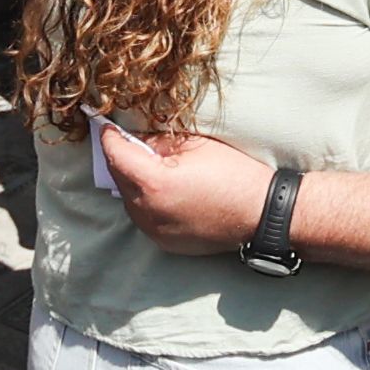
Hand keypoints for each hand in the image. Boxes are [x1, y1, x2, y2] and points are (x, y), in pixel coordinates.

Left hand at [99, 128, 271, 256]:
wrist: (263, 213)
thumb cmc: (234, 174)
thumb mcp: (196, 145)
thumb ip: (159, 139)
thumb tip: (137, 137)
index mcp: (153, 183)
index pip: (116, 155)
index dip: (109, 137)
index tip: (106, 126)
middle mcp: (148, 212)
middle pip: (119, 178)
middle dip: (122, 158)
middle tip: (131, 141)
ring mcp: (155, 231)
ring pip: (129, 200)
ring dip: (134, 182)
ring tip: (152, 167)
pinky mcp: (166, 243)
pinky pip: (145, 217)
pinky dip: (147, 202)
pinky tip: (165, 191)